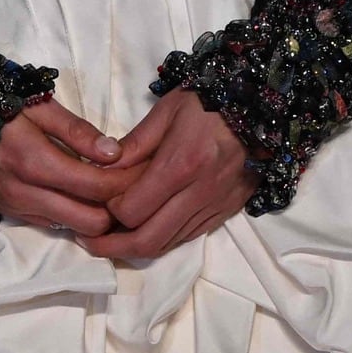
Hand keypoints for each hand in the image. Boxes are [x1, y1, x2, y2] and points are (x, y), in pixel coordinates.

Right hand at [0, 95, 142, 234]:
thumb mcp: (36, 105)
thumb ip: (76, 131)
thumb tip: (115, 154)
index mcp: (35, 163)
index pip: (99, 188)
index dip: (128, 182)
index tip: (142, 169)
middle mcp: (27, 194)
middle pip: (94, 222)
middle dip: (117, 207)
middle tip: (127, 184)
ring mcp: (18, 208)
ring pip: (77, 229)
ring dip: (97, 214)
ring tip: (106, 189)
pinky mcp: (12, 214)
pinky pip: (57, 225)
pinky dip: (75, 214)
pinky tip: (79, 192)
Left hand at [76, 90, 254, 261]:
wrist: (262, 111)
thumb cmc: (208, 105)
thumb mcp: (165, 112)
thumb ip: (133, 145)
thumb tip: (100, 169)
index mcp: (180, 165)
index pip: (133, 210)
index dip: (108, 211)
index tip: (97, 201)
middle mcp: (200, 193)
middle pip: (150, 239)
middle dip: (114, 246)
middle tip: (89, 242)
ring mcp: (216, 206)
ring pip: (170, 243)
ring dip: (137, 248)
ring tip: (111, 239)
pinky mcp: (227, 211)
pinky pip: (189, 237)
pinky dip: (164, 239)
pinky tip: (145, 230)